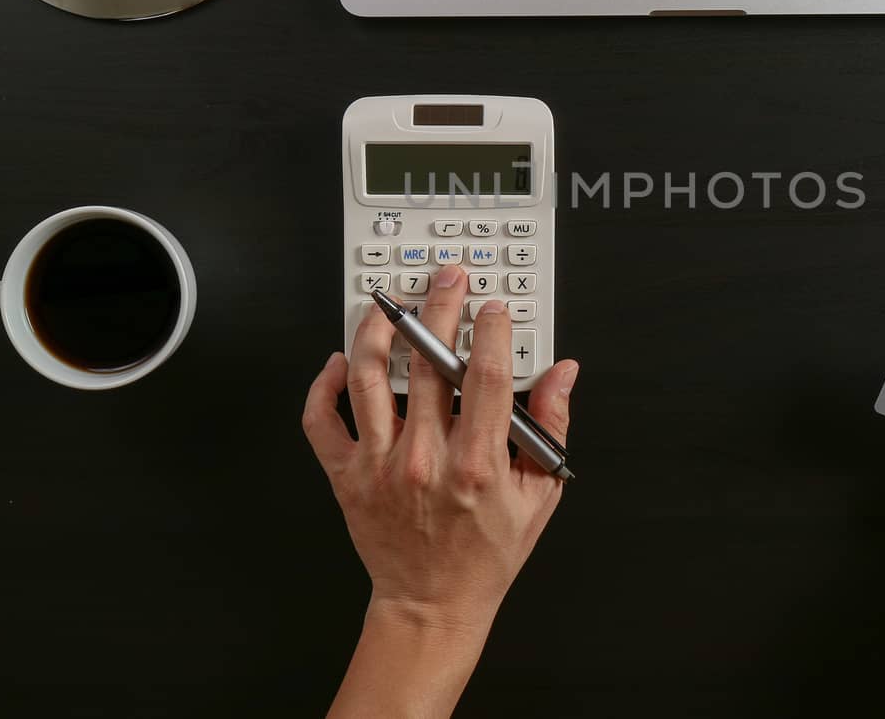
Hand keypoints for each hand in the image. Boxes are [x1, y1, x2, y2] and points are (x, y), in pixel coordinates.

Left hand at [303, 264, 578, 718]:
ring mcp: (379, 465)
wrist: (431, 604)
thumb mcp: (539, 495)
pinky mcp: (346, 476)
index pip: (485, 375)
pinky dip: (324, 384)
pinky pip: (321, 419)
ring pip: (367, 376)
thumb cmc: (484, 554)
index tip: (494, 306)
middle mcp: (424, 459)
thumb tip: (562, 374)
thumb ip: (550, 428)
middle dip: (440, 307)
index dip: (491, 329)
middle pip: (427, 361)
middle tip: (446, 280)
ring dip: (377, 329)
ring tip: (390, 303)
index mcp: (477, 464)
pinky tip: (341, 360)